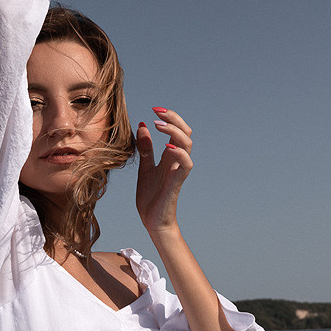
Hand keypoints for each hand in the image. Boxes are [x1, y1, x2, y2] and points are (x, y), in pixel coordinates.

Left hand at [135, 108, 192, 235]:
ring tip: (159, 125)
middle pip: (185, 132)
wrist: (152, 221)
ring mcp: (179, 170)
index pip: (176, 130)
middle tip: (158, 111)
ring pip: (187, 144)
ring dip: (175, 131)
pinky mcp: (177, 182)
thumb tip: (142, 125)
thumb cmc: (150, 196)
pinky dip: (179, 153)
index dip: (169, 117)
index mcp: (169, 156)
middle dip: (174, 119)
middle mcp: (177, 160)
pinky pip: (186, 165)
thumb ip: (145, 148)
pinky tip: (167, 147)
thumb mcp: (144, 167)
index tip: (155, 109)